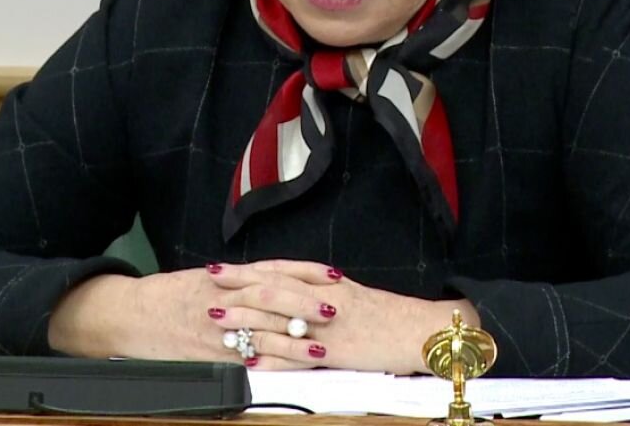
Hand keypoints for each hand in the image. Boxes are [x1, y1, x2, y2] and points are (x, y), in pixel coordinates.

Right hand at [46, 264, 340, 366]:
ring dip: (293, 340)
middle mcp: (225, 296)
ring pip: (261, 329)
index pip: (276, 270)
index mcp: (228, 276)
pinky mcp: (208, 351)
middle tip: (334, 310)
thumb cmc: (171, 296)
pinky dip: (267, 361)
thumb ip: (242, 280)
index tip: (334, 277)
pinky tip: (287, 367)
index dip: (307, 274)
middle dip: (306, 305)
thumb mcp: (208, 279)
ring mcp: (216, 325)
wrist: (131, 313)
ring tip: (321, 345)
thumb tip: (279, 280)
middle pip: (273, 298)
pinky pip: (243, 356)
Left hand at [208, 260, 478, 373]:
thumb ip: (317, 291)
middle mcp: (324, 298)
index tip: (218, 268)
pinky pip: (299, 356)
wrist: (420, 330)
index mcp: (327, 282)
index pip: (279, 271)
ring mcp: (329, 325)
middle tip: (208, 289)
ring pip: (282, 321)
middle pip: (274, 290)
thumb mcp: (350, 293)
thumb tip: (285, 289)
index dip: (247, 270)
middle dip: (238, 290)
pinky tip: (251, 362)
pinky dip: (273, 359)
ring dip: (248, 323)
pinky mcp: (337, 351)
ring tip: (220, 323)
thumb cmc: (386, 314)